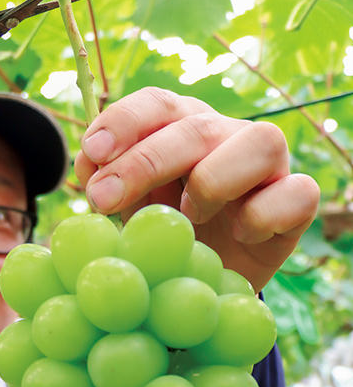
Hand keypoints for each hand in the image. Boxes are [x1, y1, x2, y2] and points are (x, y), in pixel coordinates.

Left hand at [74, 87, 319, 290]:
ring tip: (186, 218)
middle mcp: (226, 135)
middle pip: (195, 127)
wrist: (207, 283)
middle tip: (102, 199)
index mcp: (180, 127)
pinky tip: (238, 236)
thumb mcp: (127, 209)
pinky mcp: (296, 202)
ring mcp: (268, 166)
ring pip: (260, 142)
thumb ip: (105, 183)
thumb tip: (88, 164)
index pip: (157, 103)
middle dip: (144, 162)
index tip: (92, 152)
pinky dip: (262, 216)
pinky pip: (297, 194)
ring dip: (212, 181)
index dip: (124, 121)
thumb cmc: (165, 234)